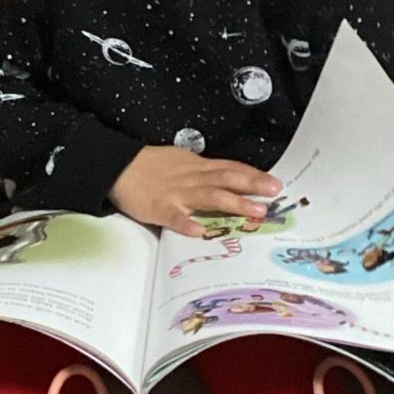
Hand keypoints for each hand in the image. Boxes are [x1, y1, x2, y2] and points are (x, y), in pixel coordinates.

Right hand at [111, 147, 281, 237]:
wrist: (118, 167)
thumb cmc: (151, 166)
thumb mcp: (182, 162)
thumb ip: (204, 172)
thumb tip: (228, 179)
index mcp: (197, 167)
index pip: (230, 168)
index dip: (253, 175)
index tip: (275, 182)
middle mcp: (192, 179)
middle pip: (226, 179)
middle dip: (252, 185)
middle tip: (274, 192)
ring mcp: (177, 194)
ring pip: (210, 196)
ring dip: (234, 203)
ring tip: (255, 212)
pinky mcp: (160, 208)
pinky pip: (175, 218)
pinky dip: (187, 224)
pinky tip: (200, 232)